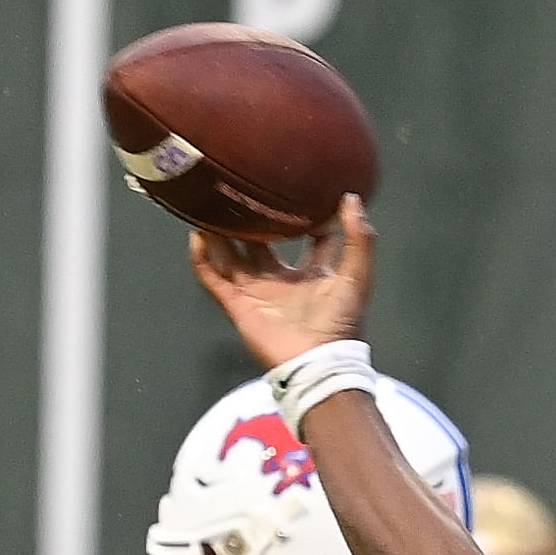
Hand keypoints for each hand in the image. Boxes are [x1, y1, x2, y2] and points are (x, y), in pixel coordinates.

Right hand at [187, 198, 375, 369]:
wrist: (316, 363)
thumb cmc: (340, 324)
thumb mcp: (357, 275)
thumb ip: (359, 238)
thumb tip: (352, 199)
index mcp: (313, 275)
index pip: (310, 239)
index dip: (307, 217)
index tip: (299, 191)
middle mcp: (283, 281)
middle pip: (262, 245)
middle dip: (253, 222)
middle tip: (243, 193)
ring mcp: (258, 294)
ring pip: (233, 257)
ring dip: (221, 235)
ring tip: (211, 207)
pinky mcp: (239, 306)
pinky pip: (214, 279)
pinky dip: (203, 260)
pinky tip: (196, 236)